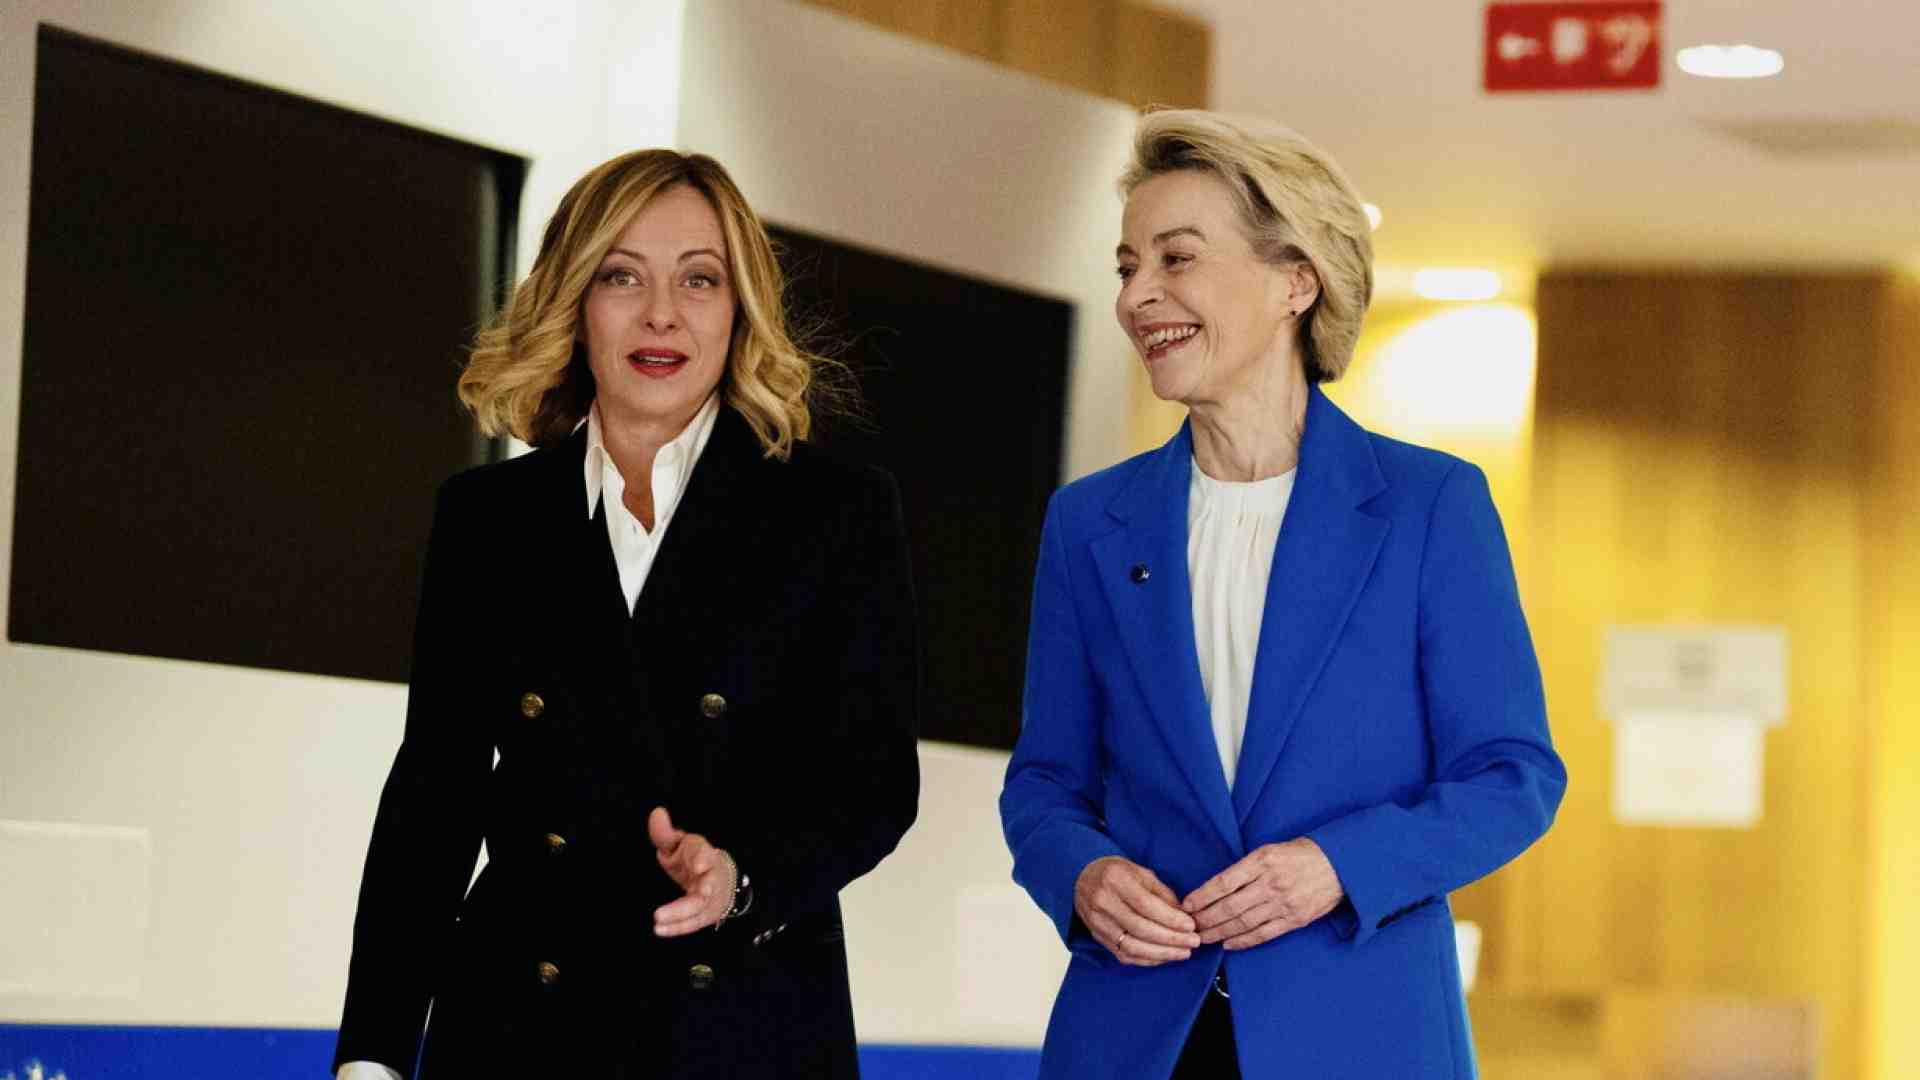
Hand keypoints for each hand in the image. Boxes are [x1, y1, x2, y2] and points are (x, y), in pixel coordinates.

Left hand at [648, 807, 734, 936]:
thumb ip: (666, 833)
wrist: (719, 877)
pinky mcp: (706, 914)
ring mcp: (710, 899)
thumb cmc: (693, 858)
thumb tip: (657, 813)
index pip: (706, 854)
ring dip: (679, 916)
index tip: (699, 864)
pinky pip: (693, 923)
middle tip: (663, 909)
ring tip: (657, 920)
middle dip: (687, 900)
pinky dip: (677, 927)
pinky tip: (659, 930)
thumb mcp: (680, 844)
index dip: (704, 858)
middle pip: (705, 889)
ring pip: (699, 909)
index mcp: (704, 855)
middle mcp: (710, 878)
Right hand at [1074, 856, 1200, 965]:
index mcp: (1115, 880)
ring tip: (1184, 952)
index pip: (1146, 905)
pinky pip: (1124, 955)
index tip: (1191, 926)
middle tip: (1193, 942)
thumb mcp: (1140, 871)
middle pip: (1140, 928)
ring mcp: (1097, 922)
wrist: (1081, 877)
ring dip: (1162, 953)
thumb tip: (1184, 915)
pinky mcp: (1097, 937)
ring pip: (1132, 946)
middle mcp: (1103, 902)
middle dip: (1171, 938)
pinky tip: (1165, 957)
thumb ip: (1162, 893)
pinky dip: (1147, 960)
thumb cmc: (1115, 872)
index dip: (1170, 918)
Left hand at [1181, 838, 1343, 949]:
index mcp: (1262, 861)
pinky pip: (1263, 934)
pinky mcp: (1295, 919)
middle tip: (1189, 926)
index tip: (1187, 904)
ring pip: (1243, 922)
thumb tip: (1217, 888)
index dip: (1202, 896)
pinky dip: (1243, 941)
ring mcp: (1283, 903)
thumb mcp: (1270, 850)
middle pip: (1230, 906)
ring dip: (1219, 932)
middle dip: (1206, 919)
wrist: (1339, 864)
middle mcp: (1271, 883)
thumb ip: (1246, 868)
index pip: (1224, 882)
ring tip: (1203, 938)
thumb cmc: (1300, 854)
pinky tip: (1228, 944)